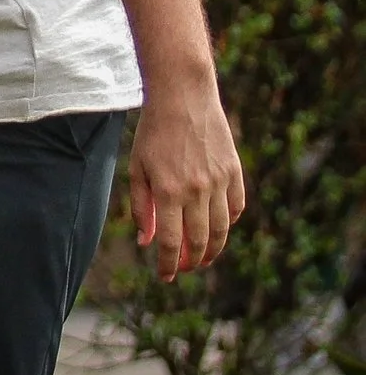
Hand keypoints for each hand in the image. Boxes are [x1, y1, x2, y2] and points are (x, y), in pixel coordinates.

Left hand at [130, 79, 244, 281]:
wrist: (183, 97)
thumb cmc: (153, 132)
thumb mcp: (137, 167)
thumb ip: (142, 207)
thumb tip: (146, 242)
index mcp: (168, 191)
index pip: (171, 243)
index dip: (169, 265)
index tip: (166, 277)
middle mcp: (197, 190)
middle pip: (200, 242)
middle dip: (192, 262)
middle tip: (184, 269)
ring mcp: (219, 182)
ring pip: (221, 230)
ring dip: (212, 250)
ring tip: (203, 258)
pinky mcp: (234, 173)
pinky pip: (236, 209)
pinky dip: (228, 223)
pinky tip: (218, 228)